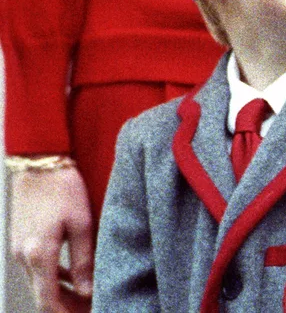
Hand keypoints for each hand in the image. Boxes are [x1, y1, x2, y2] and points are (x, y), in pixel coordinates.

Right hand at [9, 166, 93, 311]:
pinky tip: (71, 276)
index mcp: (38, 254)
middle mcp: (23, 256)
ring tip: (85, 297)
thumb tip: (87, 291)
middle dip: (66, 307)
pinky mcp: (21, 240)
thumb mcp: (81, 223)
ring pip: (39, 283)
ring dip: (60, 293)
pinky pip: (36, 268)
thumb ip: (83, 260)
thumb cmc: (62, 187)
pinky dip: (53, 277)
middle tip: (91, 307)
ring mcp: (19, 249)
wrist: (39, 162)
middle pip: (43, 295)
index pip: (48, 301)